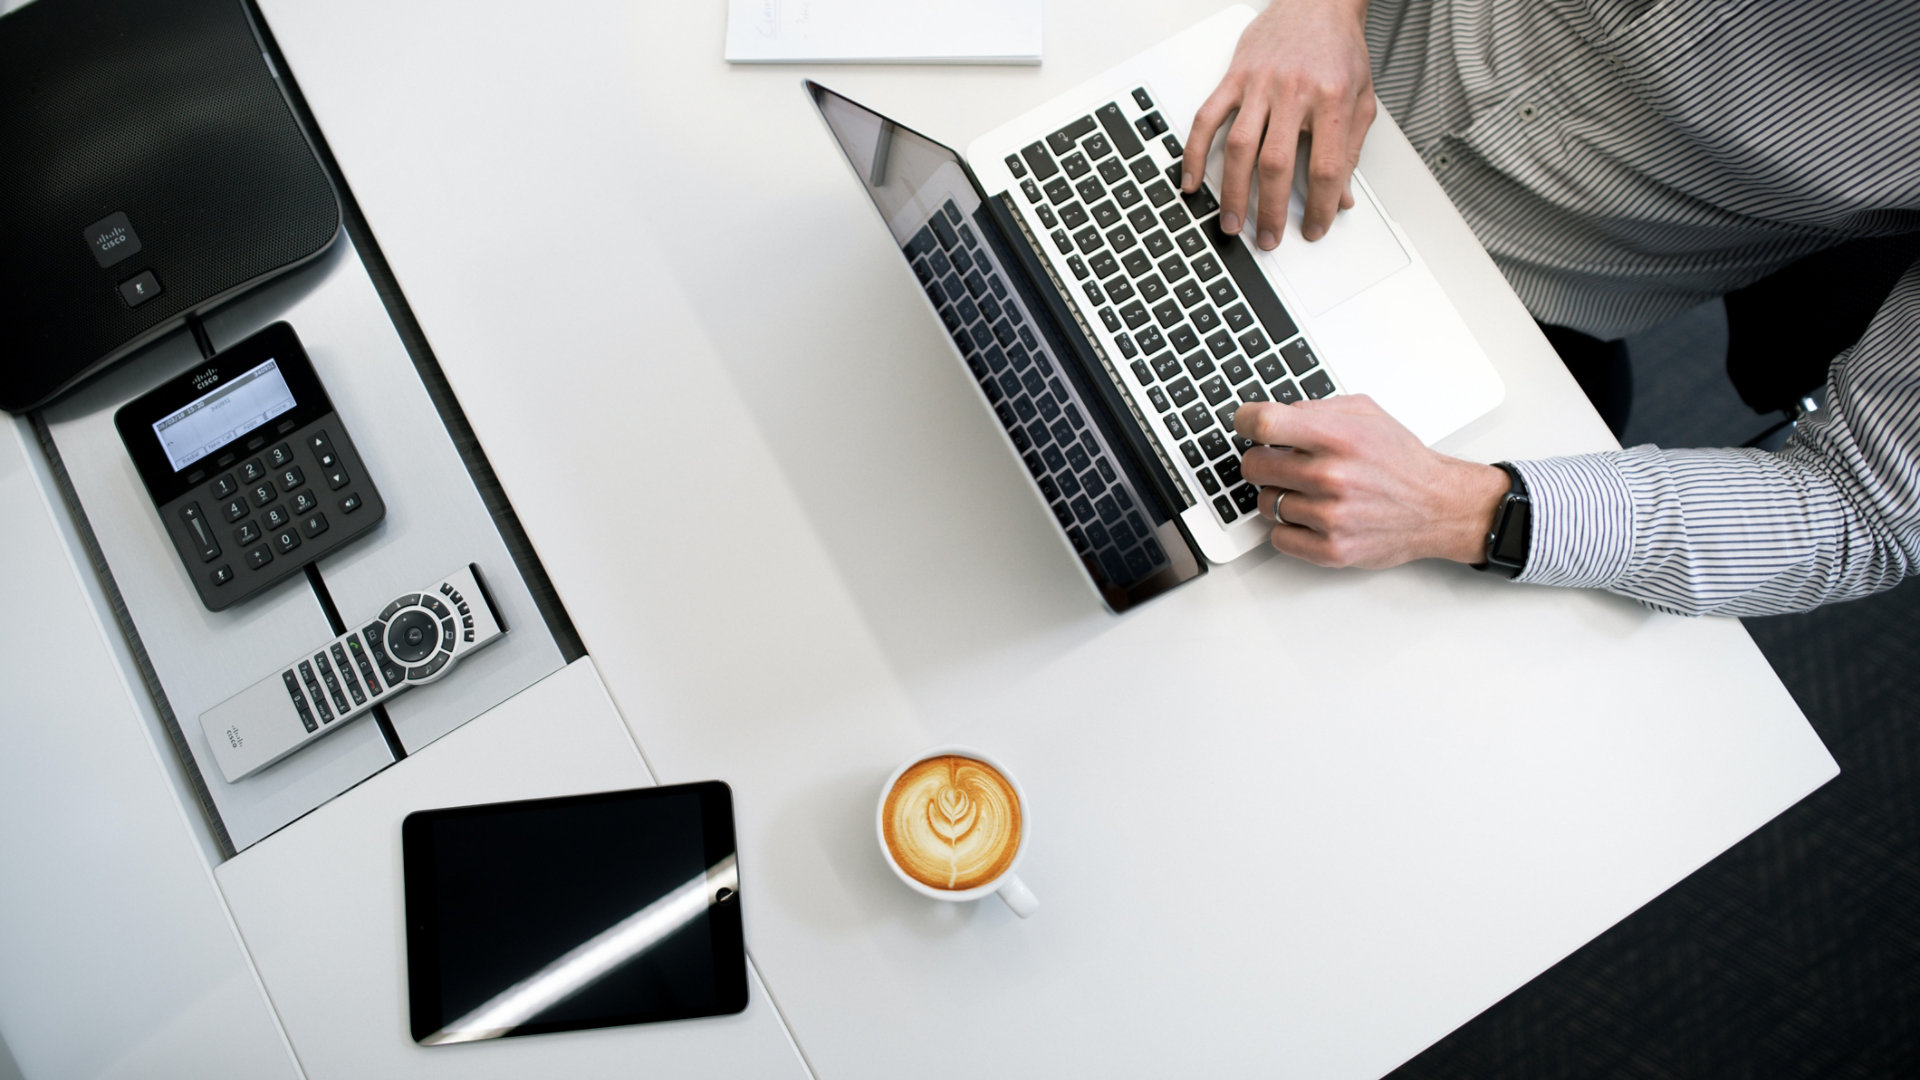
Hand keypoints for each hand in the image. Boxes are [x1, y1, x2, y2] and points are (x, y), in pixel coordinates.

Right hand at [1182, 0, 1375, 249]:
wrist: (1317, 1)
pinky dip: (1196, 152)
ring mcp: (1259, 84)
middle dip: (1270, 210)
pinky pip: (1207, 118)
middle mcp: (1294, 91)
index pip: (1325, 166)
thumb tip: (1342, 198)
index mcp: (1331, 99)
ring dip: (1233, 192)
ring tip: (1231, 222)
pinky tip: (1192, 180)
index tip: (1315, 228)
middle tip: (1268, 239)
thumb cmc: (1339, 49)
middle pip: (1276, 164)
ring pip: (1240, 147)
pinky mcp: (1234, 77)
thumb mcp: (1360, 99)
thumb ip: (1350, 149)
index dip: (1321, 206)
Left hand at [1234, 396, 1509, 567]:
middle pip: (1254, 466)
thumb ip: (1316, 409)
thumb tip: (1272, 415)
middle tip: (1281, 462)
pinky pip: (1278, 537)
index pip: (1264, 424)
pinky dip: (1289, 527)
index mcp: (1339, 438)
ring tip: (1309, 491)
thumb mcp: (1365, 414)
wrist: (1438, 507)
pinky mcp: (1331, 550)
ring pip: (1265, 503)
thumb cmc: (1401, 461)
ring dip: (1280, 495)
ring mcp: (1330, 517)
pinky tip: (1311, 515)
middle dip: (1262, 460)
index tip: (1245, 423)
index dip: (1245, 421)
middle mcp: (1332, 477)